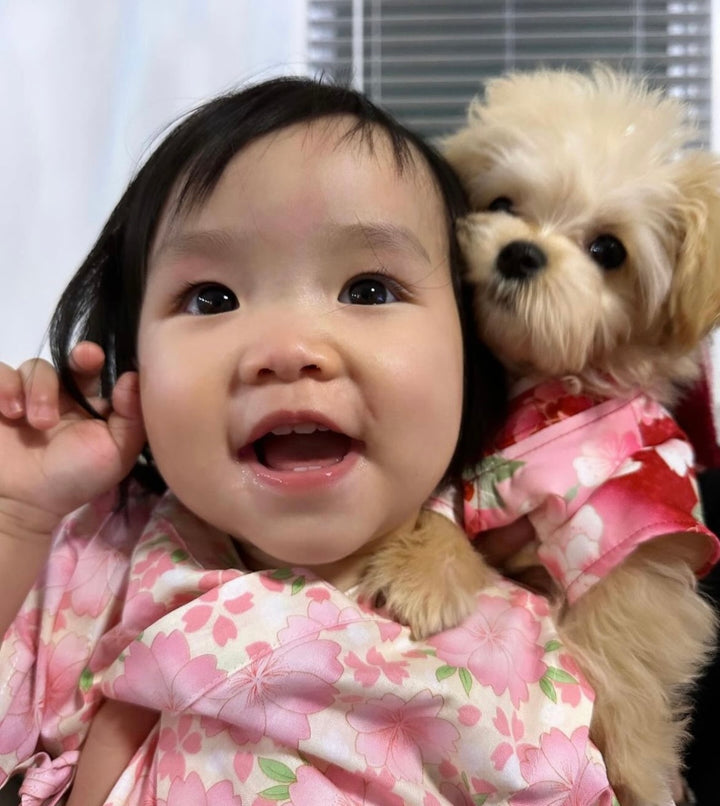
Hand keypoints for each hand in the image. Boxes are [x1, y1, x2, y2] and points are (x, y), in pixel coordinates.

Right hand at [0, 342, 145, 538]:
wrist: (22, 504)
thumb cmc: (73, 479)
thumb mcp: (116, 453)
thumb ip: (132, 417)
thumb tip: (134, 378)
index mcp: (88, 406)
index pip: (94, 371)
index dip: (96, 358)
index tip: (96, 357)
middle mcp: (58, 397)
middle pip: (66, 361)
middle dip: (76, 358)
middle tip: (83, 361)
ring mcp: (25, 397)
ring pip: (34, 367)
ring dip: (39, 389)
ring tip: (37, 422)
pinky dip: (5, 386)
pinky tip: (11, 412)